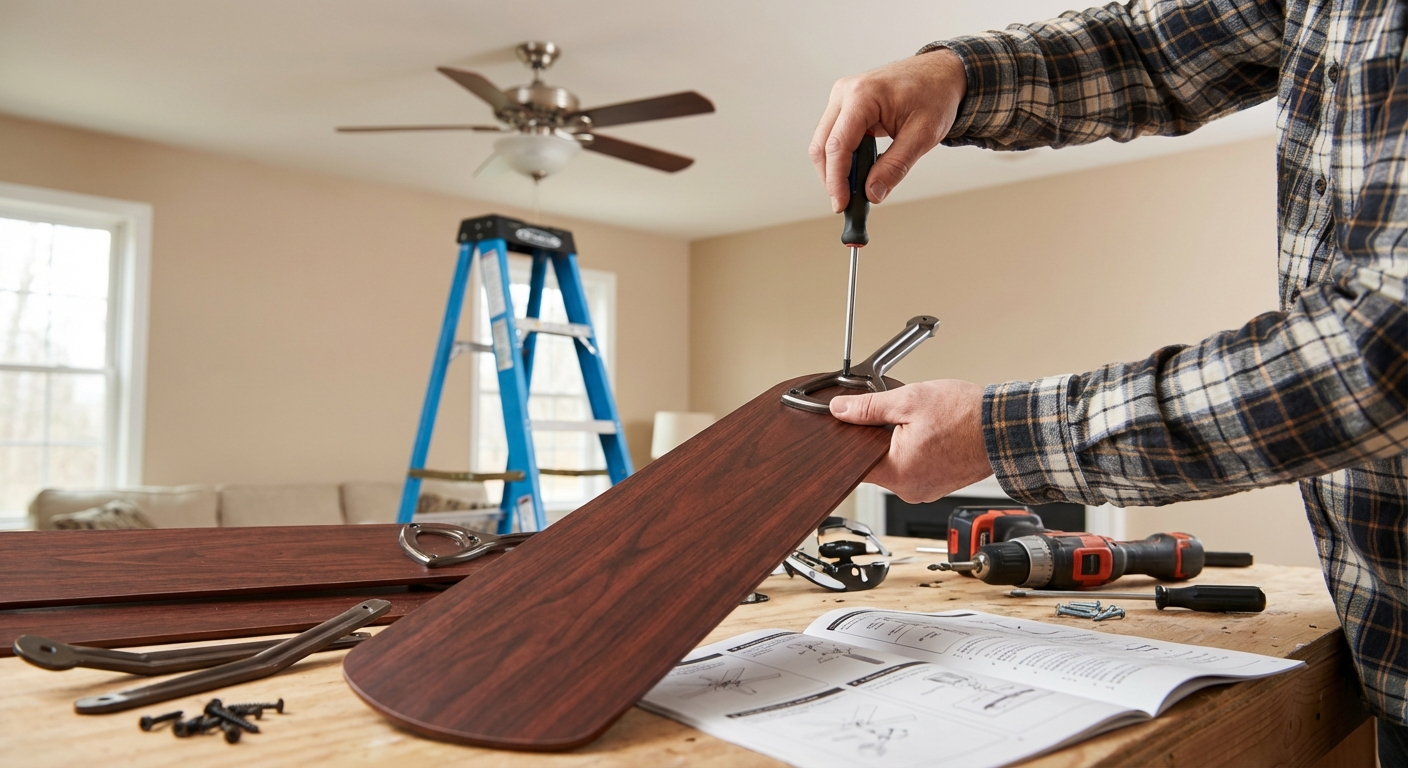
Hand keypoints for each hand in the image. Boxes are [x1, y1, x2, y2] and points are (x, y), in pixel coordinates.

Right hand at [810, 49, 966, 212]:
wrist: (942, 73)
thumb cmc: (935, 95)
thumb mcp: (922, 135)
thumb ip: (895, 166)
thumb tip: (872, 193)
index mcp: (862, 95)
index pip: (838, 145)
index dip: (836, 180)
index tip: (841, 204)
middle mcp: (845, 93)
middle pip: (822, 145)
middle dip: (831, 178)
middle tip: (846, 202)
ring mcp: (842, 97)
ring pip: (823, 143)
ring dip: (835, 169)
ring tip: (855, 189)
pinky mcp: (845, 106)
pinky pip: (834, 137)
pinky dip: (842, 158)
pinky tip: (857, 172)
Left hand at [830, 379, 991, 502]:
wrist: (1006, 428)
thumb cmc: (966, 416)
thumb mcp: (909, 400)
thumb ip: (868, 407)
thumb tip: (840, 409)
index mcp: (897, 473)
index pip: (855, 464)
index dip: (852, 439)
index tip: (856, 424)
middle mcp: (909, 489)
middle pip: (876, 463)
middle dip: (882, 438)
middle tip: (901, 417)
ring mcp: (926, 490)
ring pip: (898, 464)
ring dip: (903, 443)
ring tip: (924, 425)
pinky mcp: (939, 485)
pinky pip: (917, 467)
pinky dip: (919, 451)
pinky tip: (934, 434)